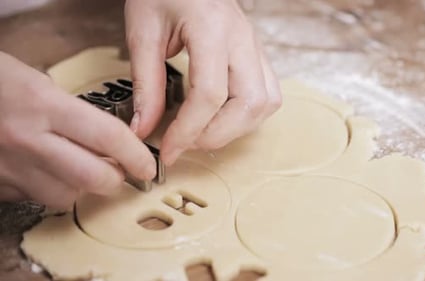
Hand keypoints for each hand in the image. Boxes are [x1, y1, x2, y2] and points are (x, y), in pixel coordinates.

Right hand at [0, 52, 155, 209]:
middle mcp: (27, 139)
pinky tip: (46, 171)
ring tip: (79, 168)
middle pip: (93, 178)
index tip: (147, 164)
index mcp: (42, 105)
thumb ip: (71, 110)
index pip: (107, 137)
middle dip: (115, 179)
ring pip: (66, 196)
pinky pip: (35, 198)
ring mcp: (9, 166)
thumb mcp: (35, 80)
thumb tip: (105, 138)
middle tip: (121, 171)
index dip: (135, 155)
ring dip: (81, 187)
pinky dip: (49, 189)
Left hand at [125, 0, 281, 164]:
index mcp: (212, 29)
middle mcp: (243, 39)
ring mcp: (256, 46)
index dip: (188, 131)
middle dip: (216, 134)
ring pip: (266, 103)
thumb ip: (145, 84)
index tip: (167, 150)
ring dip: (236, 128)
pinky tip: (223, 116)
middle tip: (185, 143)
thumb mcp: (143, 33)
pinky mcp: (258, 53)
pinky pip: (269, 94)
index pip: (209, 94)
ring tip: (203, 131)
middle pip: (249, 104)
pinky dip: (249, 115)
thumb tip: (143, 129)